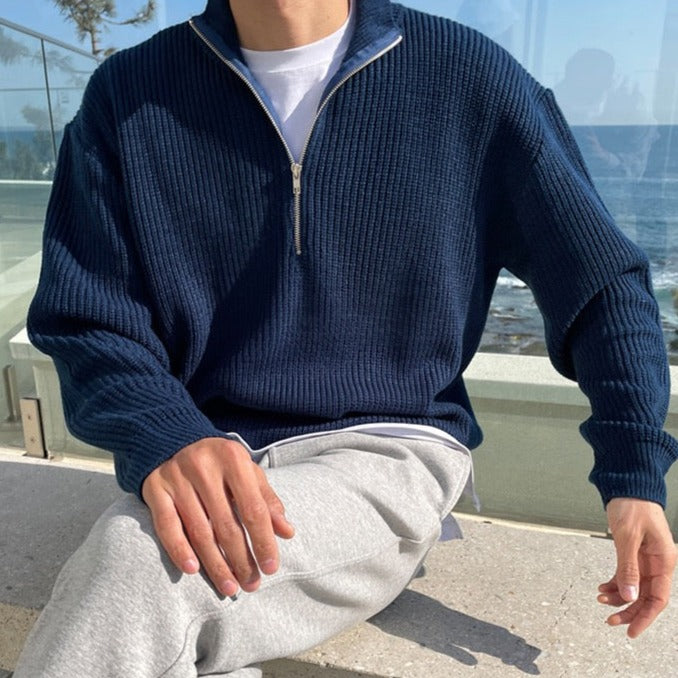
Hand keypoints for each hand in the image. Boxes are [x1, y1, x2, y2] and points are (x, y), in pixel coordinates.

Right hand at [142, 437, 294, 596]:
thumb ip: (266, 500)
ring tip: (229, 587)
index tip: (271, 567)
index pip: (253, 508)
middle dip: (241, 559)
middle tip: (251, 584)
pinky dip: (179, 549)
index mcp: (233, 460)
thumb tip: (287, 532)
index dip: (263, 540)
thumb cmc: (218, 462)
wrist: (171, 438)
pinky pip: (167, 525)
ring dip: (215, 564)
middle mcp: (205, 468)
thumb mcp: (246, 471)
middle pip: (226, 524)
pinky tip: (192, 570)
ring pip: (199, 530)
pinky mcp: (155, 488)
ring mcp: (178, 478)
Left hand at [598, 497, 675, 636]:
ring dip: (619, 596)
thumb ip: (628, 567)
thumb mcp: (627, 537)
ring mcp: (647, 559)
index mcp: (663, 560)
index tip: (631, 630)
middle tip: (609, 620)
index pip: (658, 598)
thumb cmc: (632, 506)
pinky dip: (616, 583)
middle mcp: (658, 563)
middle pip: (646, 596)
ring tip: (600, 598)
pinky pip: (627, 575)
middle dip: (629, 610)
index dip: (645, 617)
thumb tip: (629, 596)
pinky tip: (602, 587)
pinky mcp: (635, 553)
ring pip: (635, 587)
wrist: (628, 486)